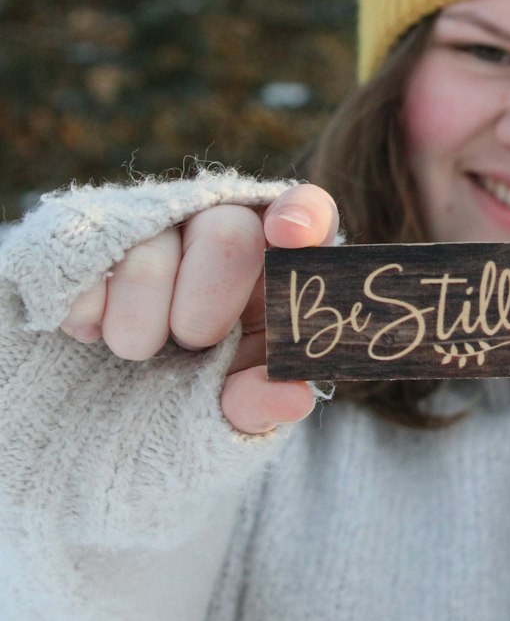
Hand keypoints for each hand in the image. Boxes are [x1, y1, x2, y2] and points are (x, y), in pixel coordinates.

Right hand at [59, 185, 338, 435]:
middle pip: (229, 232)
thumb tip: (294, 398)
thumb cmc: (194, 395)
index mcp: (278, 267)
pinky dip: (89, 310)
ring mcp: (156, 227)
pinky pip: (89, 258)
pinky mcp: (94, 237)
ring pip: (150, 252)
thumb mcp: (230, 408)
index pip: (309, 212)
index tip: (290, 235)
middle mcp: (223, 231)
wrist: (105, 406)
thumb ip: (261, 401)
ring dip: (139, 323)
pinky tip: (90, 334)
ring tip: (137, 351)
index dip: (303, 215)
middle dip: (209, 299)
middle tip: (194, 341)